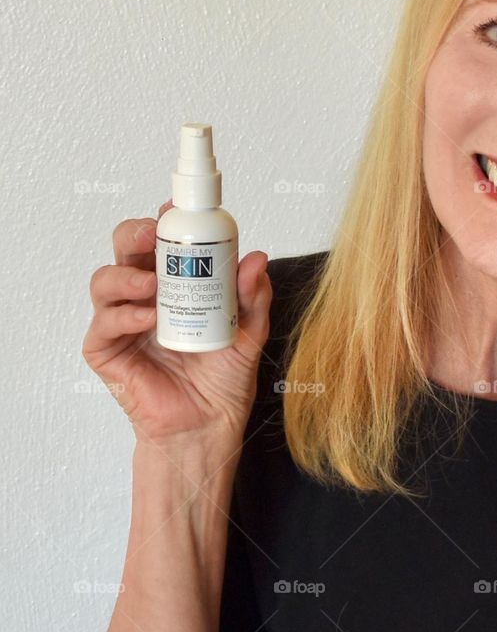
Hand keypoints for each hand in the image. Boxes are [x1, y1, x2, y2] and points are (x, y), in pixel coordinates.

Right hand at [81, 198, 272, 449]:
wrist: (209, 424)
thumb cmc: (224, 379)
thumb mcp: (250, 331)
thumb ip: (253, 296)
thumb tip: (257, 258)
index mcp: (178, 283)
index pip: (164, 241)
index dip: (167, 220)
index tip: (178, 207)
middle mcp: (145, 296)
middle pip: (125, 249)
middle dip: (135, 233)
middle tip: (154, 235)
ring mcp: (123, 322)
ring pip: (105, 280)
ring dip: (126, 275)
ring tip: (152, 284)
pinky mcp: (107, 350)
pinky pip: (104, 323)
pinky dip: (123, 315)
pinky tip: (146, 319)